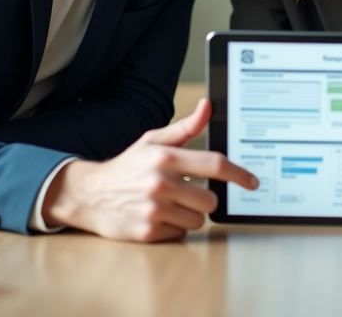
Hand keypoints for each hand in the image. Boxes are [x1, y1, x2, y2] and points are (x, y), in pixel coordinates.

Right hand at [42, 97, 257, 241]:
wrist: (89, 195)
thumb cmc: (126, 167)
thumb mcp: (153, 141)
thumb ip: (185, 128)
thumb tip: (208, 106)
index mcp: (165, 158)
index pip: (214, 165)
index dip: (239, 174)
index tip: (252, 182)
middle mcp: (161, 183)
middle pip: (210, 200)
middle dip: (203, 198)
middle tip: (186, 192)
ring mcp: (153, 210)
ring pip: (197, 221)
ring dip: (189, 215)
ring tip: (169, 204)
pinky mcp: (147, 232)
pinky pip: (180, 234)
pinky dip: (173, 228)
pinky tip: (157, 216)